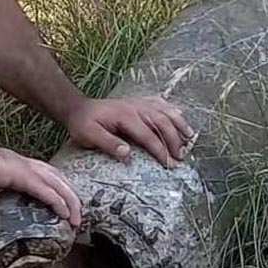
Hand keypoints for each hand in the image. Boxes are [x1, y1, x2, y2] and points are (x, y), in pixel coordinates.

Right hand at [0, 135, 81, 255]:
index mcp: (8, 175)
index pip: (39, 184)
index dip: (53, 199)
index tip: (60, 218)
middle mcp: (19, 168)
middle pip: (53, 182)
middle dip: (68, 200)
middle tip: (75, 221)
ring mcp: (20, 167)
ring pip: (54, 182)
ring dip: (69, 200)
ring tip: (76, 219)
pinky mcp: (17, 171)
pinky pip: (43, 187)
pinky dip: (57, 199)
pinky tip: (65, 212)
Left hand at [64, 96, 193, 167]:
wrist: (78, 108)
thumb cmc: (84, 125)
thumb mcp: (89, 136)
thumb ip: (108, 143)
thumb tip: (127, 153)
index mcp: (125, 117)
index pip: (149, 135)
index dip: (160, 150)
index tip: (169, 164)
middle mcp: (136, 108)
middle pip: (162, 122)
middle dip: (174, 140)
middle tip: (180, 157)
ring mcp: (138, 103)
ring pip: (165, 111)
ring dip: (179, 123)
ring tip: (189, 137)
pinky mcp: (138, 102)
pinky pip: (159, 103)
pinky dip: (171, 109)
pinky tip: (178, 115)